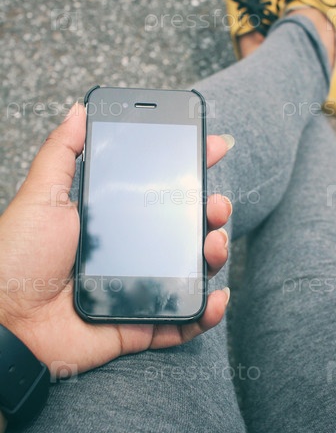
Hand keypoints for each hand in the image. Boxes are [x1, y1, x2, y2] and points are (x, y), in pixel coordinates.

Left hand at [0, 104, 232, 376]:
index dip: (189, 169)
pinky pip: (180, 321)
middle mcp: (130, 250)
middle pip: (184, 229)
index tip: (213, 148)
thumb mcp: (42, 196)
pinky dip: (205, 312)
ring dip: (214, 255)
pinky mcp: (139, 323)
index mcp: (112, 219)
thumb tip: (79, 109)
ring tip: (214, 243)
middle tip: (215, 204)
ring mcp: (137, 287)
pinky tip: (216, 297)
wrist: (5, 320)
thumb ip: (61, 152)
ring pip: (190, 270)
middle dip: (210, 212)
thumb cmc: (17, 256)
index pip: (159, 190)